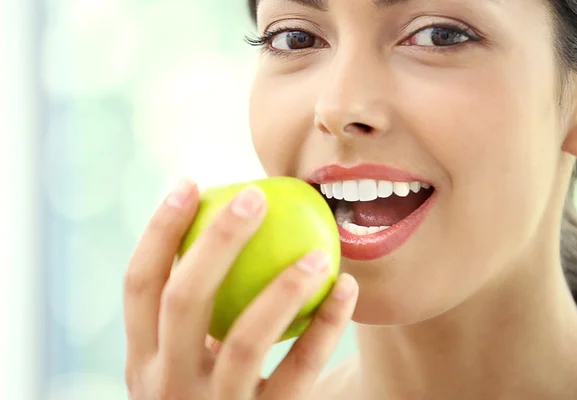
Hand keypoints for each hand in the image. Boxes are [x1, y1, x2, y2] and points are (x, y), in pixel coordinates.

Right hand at [123, 179, 358, 399]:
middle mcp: (165, 386)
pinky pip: (298, 372)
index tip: (191, 184)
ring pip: (244, 339)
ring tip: (318, 251)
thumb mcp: (189, 360)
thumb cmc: (215, 392)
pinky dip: (326, 327)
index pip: (138, 284)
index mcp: (142, 359)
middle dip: (217, 240)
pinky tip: (347, 288)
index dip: (160, 230)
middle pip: (183, 299)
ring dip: (283, 286)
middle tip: (255, 196)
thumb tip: (228, 227)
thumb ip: (198, 314)